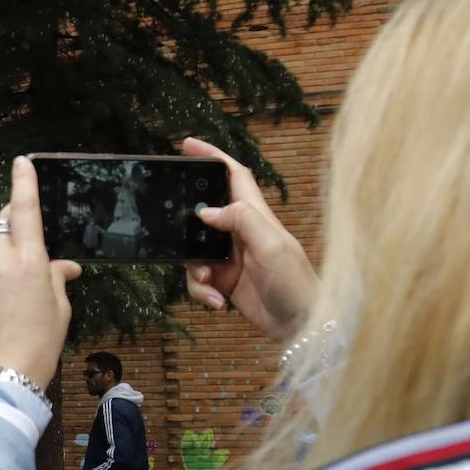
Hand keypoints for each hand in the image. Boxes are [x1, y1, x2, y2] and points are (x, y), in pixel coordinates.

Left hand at [0, 157, 81, 387]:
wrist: (1, 379)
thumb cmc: (38, 348)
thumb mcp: (60, 312)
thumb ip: (57, 280)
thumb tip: (62, 267)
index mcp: (28, 263)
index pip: (24, 210)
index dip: (23, 183)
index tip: (21, 162)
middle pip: (2, 226)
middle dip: (15, 222)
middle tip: (32, 232)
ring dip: (9, 259)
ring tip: (27, 291)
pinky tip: (10, 309)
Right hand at [181, 137, 319, 342]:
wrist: (302, 324)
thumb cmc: (296, 282)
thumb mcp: (271, 245)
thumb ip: (241, 220)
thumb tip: (207, 212)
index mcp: (255, 216)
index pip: (233, 176)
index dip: (213, 157)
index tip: (188, 145)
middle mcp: (241, 233)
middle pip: (204, 215)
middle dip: (186, 221)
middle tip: (168, 225)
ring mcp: (232, 258)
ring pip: (195, 252)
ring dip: (193, 269)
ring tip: (208, 283)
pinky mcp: (226, 282)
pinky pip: (199, 281)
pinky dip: (200, 291)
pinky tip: (216, 302)